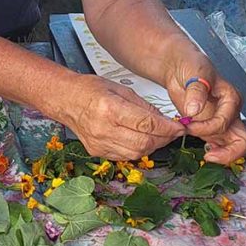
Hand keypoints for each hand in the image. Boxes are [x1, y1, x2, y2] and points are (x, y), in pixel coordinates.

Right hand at [57, 75, 184, 159]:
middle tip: (173, 132)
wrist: (65, 101)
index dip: (168, 127)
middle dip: (164, 138)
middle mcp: (104, 129)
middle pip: (144, 142)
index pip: (147, 124)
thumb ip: (144, 106)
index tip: (179, 126)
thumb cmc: (90, 90)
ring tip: (159, 136)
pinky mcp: (98, 152)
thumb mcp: (120, 89)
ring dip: (153, 146)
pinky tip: (141, 140)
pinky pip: (125, 156)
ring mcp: (100, 143)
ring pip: (137, 153)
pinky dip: (138, 149)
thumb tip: (164, 120)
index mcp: (110, 109)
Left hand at [164, 54, 245, 163]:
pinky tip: (201, 149)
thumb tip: (194, 110)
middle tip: (209, 156)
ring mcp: (222, 122)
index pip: (225, 123)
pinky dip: (213, 152)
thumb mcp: (195, 73)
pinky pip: (220, 146)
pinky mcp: (211, 128)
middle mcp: (230, 113)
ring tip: (205, 155)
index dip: (206, 128)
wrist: (179, 67)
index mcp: (231, 99)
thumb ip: (196, 91)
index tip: (189, 124)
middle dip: (227, 153)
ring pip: (234, 147)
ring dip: (221, 154)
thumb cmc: (191, 66)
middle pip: (243, 142)